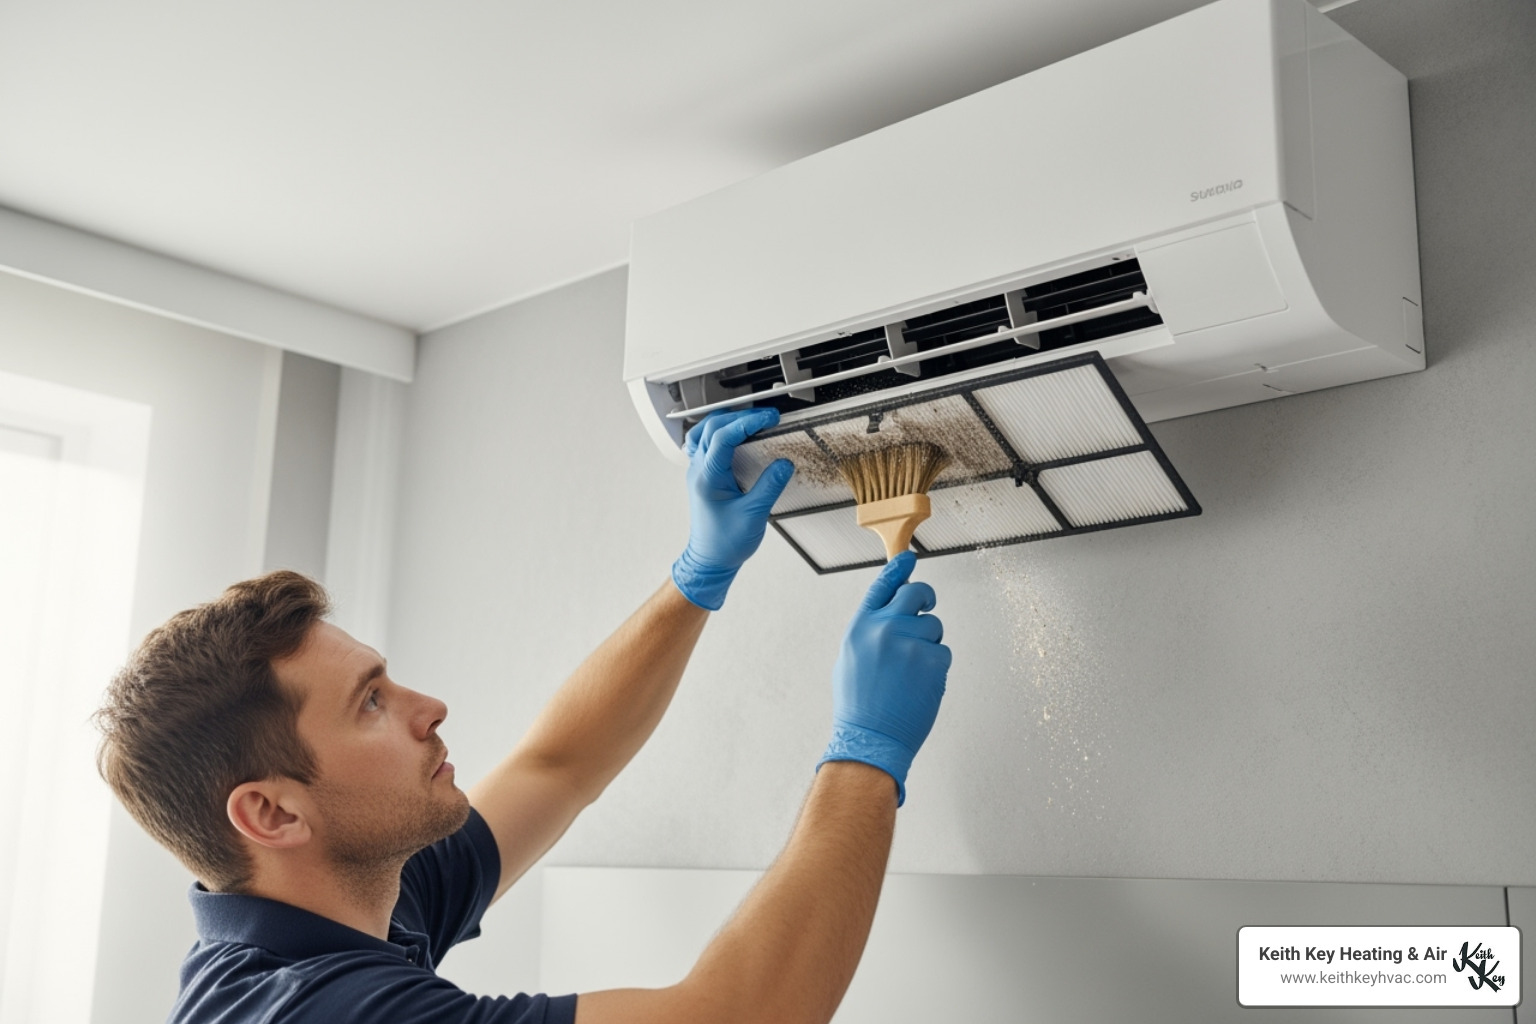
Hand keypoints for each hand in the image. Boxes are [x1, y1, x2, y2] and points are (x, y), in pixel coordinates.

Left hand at [671, 408, 794, 610]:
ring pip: (703, 432)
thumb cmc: (724, 543)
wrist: (710, 560)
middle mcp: (698, 470)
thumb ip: (769, 486)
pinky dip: (719, 434)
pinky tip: (734, 437)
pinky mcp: (703, 476)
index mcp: (707, 477)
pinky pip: (704, 445)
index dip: (748, 422)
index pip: (724, 436)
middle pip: (712, 427)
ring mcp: (698, 472)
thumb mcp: (753, 515)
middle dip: (740, 416)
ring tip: (750, 420)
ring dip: (726, 421)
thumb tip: (783, 464)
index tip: (769, 418)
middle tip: (766, 417)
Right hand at [818, 551, 951, 805]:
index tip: (909, 558)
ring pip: (934, 626)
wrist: (871, 737)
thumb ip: (871, 630)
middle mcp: (884, 627)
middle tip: (927, 608)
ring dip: (929, 643)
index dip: (898, 569)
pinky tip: (920, 683)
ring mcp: (909, 641)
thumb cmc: (859, 703)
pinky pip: (943, 651)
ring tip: (911, 671)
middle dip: (925, 599)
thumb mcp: (851, 657)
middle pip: (916, 593)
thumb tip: (891, 613)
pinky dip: (936, 666)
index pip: (882, 585)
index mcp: (861, 625)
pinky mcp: (931, 659)